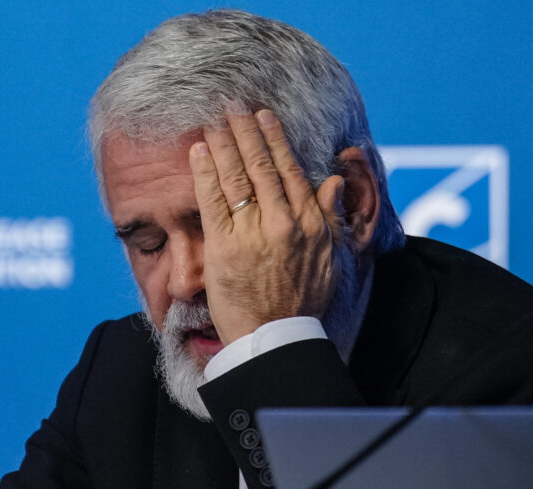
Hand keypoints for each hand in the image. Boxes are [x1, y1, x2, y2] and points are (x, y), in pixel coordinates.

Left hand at [188, 109, 345, 343]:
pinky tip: (198, 151)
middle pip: (260, 165)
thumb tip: (335, 179)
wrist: (274, 339)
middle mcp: (282, 221)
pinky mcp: (223, 246)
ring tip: (214, 120)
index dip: (274, 139)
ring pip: (236, 176)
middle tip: (233, 105)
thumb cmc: (302, 303)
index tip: (264, 117)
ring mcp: (251, 233)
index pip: (290, 169)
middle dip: (246, 131)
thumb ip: (331, 216)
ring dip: (223, 142)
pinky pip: (211, 200)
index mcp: (310, 222)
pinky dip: (205, 172)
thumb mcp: (331, 259)